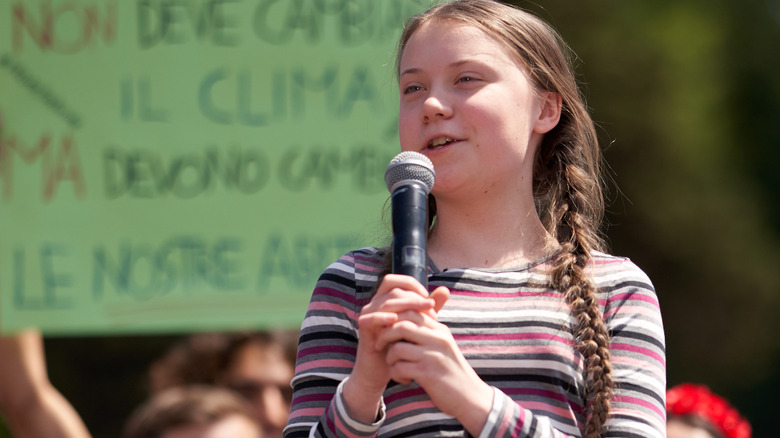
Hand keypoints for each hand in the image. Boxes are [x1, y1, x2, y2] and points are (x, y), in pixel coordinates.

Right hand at [343, 274, 443, 421]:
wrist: (383, 369)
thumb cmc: (400, 345)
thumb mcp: (417, 324)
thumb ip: (429, 307)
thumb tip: (445, 289)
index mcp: (386, 300)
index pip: (397, 281)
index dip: (412, 284)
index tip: (429, 297)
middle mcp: (375, 304)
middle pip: (394, 290)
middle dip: (414, 297)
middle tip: (431, 307)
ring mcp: (368, 315)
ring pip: (386, 302)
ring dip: (406, 306)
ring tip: (423, 315)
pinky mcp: (363, 329)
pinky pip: (371, 318)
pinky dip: (383, 317)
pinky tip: (396, 320)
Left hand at [376, 300, 493, 434]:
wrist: (470, 397)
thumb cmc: (452, 371)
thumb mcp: (443, 346)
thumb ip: (427, 332)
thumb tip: (402, 320)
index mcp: (440, 330)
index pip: (411, 311)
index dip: (393, 318)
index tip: (386, 330)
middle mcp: (438, 340)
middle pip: (401, 325)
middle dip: (385, 335)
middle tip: (380, 345)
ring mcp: (433, 356)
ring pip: (397, 348)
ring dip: (389, 358)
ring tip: (395, 365)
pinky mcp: (428, 375)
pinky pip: (399, 368)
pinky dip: (395, 374)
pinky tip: (404, 379)